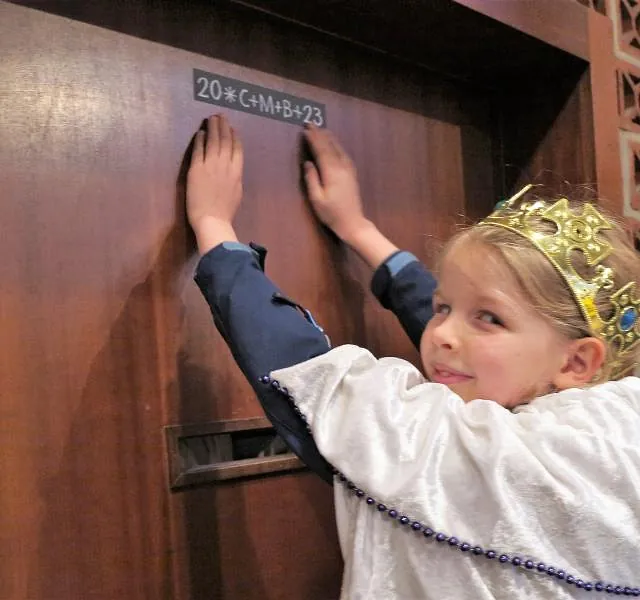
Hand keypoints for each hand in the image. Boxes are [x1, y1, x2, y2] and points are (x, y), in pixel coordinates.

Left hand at [187, 114, 242, 253]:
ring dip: (213, 128)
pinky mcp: (197, 169)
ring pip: (213, 141)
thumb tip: (234, 168)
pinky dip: (200, 140)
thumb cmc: (225, 211)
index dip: (235, 137)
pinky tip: (200, 133)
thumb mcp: (237, 192)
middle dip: (223, 127)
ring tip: (211, 118)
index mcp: (237, 172)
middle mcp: (226, 165)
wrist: (212, 220)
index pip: (237, 149)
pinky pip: (199, 150)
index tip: (233, 129)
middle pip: (225, 141)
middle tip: (220, 116)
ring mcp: (211, 166)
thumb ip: (235, 177)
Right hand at [303, 125, 368, 242]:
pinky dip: (337, 146)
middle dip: (320, 134)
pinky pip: (344, 154)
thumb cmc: (332, 214)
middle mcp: (342, 167)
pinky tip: (334, 144)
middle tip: (311, 123)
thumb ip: (312, 179)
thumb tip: (308, 163)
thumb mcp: (317, 199)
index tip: (305, 130)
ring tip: (322, 129)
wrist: (353, 222)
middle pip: (330, 146)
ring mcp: (349, 170)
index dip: (313, 139)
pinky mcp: (352, 173)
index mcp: (332, 172)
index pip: (321, 151)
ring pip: (338, 148)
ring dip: (330, 138)